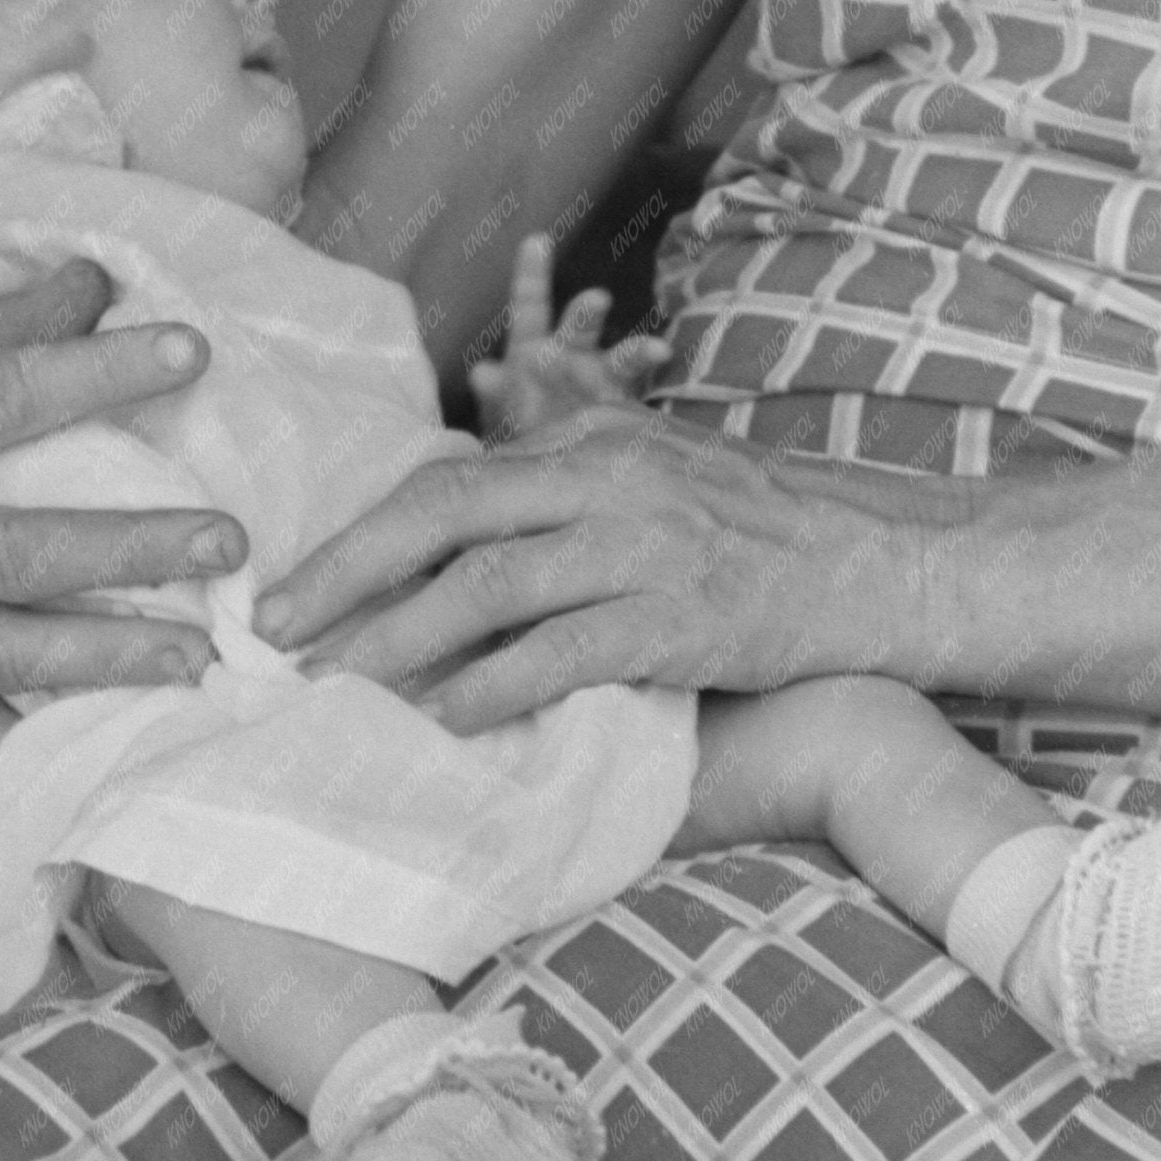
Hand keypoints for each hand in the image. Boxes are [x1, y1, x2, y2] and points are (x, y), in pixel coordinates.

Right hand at [0, 263, 240, 702]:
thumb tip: (93, 282)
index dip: (98, 373)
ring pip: (7, 651)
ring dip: (109, 657)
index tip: (192, 349)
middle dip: (131, 548)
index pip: (0, 398)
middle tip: (228, 539)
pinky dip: (34, 746)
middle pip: (20, 549)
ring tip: (200, 657)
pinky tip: (108, 753)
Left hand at [255, 415, 903, 729]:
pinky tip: (451, 721)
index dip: (360, 532)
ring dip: (402, 638)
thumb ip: (564, 497)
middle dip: (347, 571)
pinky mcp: (684, 616)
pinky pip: (567, 651)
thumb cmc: (760, 530)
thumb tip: (456, 549)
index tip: (292, 582)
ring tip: (339, 685)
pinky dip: (499, 687)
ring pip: (492, 583)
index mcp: (591, 439)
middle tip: (276, 630)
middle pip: (445, 511)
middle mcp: (608, 476)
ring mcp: (646, 543)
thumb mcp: (654, 479)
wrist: (884, 559)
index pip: (447, 477)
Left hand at [467, 233, 669, 438]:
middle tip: (597, 301)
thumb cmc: (521, 423)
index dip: (532, 274)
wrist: (549, 459)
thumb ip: (494, 391)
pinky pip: (639, 387)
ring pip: (619, 359)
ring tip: (652, 350)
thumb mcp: (501, 407)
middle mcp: (569, 354)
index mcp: (532, 350)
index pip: (530, 306)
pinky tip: (663, 354)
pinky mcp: (620, 404)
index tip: (538, 240)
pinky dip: (651, 365)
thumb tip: (482, 373)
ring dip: (634, 351)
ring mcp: (598, 379)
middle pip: (580, 328)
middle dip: (587, 314)